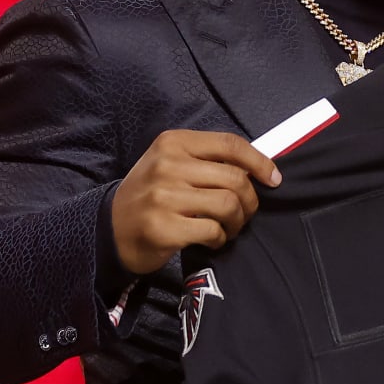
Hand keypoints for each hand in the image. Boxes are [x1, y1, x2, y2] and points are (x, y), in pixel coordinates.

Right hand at [111, 130, 281, 274]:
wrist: (109, 229)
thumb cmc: (150, 195)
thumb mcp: (170, 164)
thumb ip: (206, 160)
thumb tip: (256, 168)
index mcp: (173, 142)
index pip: (230, 144)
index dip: (260, 162)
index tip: (274, 179)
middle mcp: (167, 165)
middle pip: (235, 178)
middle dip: (250, 201)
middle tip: (244, 214)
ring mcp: (164, 197)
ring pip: (229, 204)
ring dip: (237, 222)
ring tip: (229, 228)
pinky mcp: (164, 227)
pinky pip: (213, 230)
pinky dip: (220, 238)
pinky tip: (212, 240)